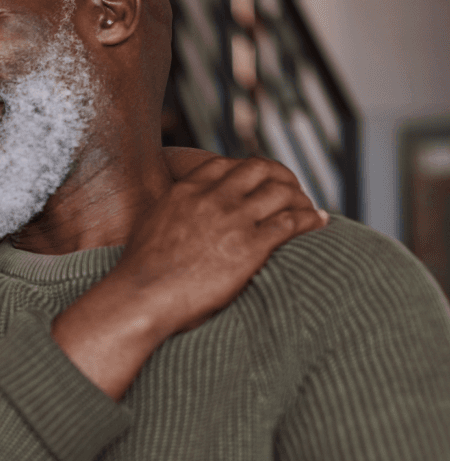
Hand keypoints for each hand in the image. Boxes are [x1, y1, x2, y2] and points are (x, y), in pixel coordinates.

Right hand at [114, 154, 326, 334]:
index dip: (247, 170)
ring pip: (281, 192)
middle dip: (280, 177)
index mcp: (185, 192)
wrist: (141, 295)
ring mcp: (233, 220)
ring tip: (309, 208)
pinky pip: (292, 222)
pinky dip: (310, 219)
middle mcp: (212, 199)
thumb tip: (179, 217)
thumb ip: (172, 212)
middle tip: (290, 191)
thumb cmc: (140, 271)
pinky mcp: (251, 246)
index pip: (225, 165)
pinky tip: (319, 223)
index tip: (258, 182)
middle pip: (259, 170)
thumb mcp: (151, 225)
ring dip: (300, 198)